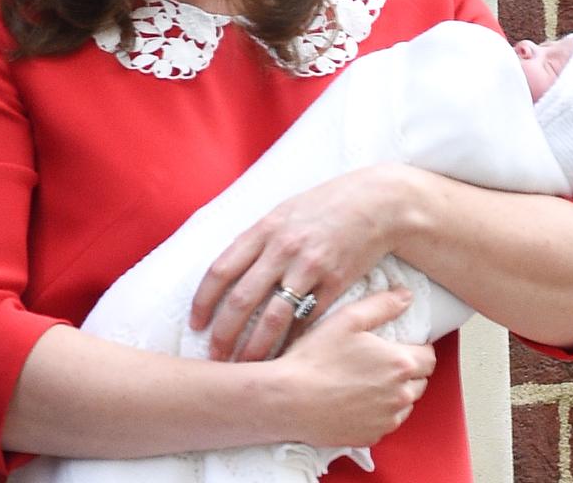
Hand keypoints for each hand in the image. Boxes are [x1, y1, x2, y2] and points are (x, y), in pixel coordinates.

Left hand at [190, 167, 396, 360]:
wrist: (377, 203)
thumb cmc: (326, 206)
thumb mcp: (284, 211)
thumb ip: (257, 239)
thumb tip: (227, 269)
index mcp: (265, 228)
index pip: (221, 269)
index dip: (204, 301)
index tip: (196, 324)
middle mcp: (283, 248)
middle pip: (242, 299)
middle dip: (224, 333)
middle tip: (215, 357)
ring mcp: (310, 267)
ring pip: (273, 317)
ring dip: (255, 348)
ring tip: (245, 369)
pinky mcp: (335, 284)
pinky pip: (308, 321)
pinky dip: (293, 344)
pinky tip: (283, 359)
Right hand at [277, 290, 435, 446]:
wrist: (290, 399)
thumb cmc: (317, 357)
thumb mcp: (348, 318)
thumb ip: (383, 305)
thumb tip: (407, 296)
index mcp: (399, 363)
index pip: (429, 357)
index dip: (418, 348)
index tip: (401, 343)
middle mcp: (400, 395)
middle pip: (420, 381)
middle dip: (408, 370)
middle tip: (381, 360)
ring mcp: (386, 420)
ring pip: (405, 404)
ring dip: (395, 392)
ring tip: (368, 380)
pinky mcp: (371, 437)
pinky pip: (386, 422)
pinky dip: (379, 411)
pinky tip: (357, 399)